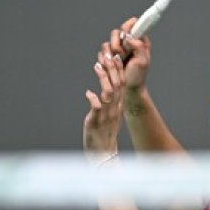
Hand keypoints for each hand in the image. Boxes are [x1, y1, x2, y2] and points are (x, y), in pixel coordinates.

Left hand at [84, 40, 126, 159]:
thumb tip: (96, 94)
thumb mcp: (107, 117)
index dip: (118, 69)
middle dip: (112, 68)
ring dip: (103, 78)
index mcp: (117, 106)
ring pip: (108, 93)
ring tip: (97, 66)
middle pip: (117, 85)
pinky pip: (97, 108)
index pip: (121, 84)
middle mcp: (114, 109)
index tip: (115, 56)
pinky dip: (93, 99)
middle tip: (107, 55)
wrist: (103, 154)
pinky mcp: (96, 122)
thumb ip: (105, 104)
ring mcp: (106, 115)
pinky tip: (88, 93)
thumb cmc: (103, 135)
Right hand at [112, 18, 151, 92]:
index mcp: (138, 41)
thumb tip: (129, 37)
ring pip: (107, 43)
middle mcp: (126, 43)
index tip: (126, 36)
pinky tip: (111, 66)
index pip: (133, 25)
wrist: (128, 89)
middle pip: (116, 32)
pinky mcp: (108, 56)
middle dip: (116, 43)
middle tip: (121, 53)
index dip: (128, 27)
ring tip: (117, 63)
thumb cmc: (137, 76)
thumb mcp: (143, 61)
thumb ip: (139, 46)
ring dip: (110, 54)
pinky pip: (102, 53)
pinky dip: (105, 59)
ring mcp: (117, 50)